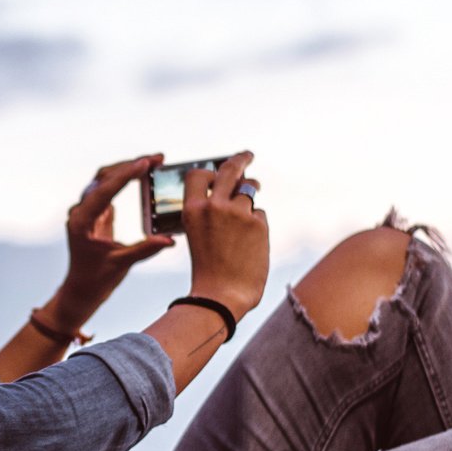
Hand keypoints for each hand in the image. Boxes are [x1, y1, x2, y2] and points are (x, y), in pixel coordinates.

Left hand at [44, 155, 175, 331]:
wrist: (81, 290)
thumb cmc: (96, 279)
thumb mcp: (121, 264)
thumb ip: (144, 249)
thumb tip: (169, 240)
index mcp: (82, 221)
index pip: (105, 190)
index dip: (126, 175)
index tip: (146, 163)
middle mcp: (81, 211)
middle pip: (104, 177)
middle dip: (130, 165)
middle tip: (157, 158)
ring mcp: (86, 210)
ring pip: (105, 180)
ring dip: (127, 169)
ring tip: (152, 162)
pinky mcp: (94, 213)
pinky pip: (109, 189)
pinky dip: (125, 180)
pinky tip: (143, 176)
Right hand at [182, 151, 268, 318]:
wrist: (222, 295)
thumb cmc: (208, 269)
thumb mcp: (198, 235)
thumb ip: (209, 212)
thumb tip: (232, 188)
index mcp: (192, 209)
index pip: (199, 175)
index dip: (209, 171)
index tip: (219, 167)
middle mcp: (214, 205)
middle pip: (230, 170)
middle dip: (240, 159)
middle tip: (247, 155)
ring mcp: (238, 213)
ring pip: (249, 189)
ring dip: (252, 190)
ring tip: (254, 194)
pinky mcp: (258, 223)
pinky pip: (259, 214)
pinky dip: (256, 224)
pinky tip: (250, 242)